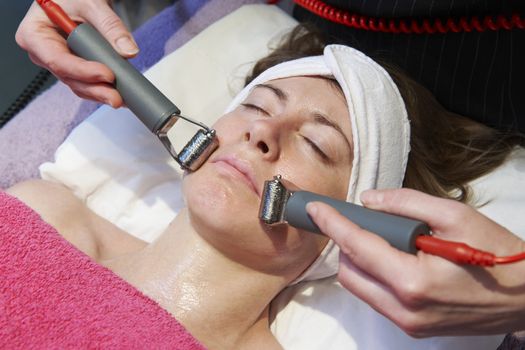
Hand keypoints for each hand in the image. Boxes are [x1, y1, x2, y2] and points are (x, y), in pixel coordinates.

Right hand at [16, 0, 138, 106]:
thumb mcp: (91, 3)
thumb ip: (110, 26)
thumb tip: (128, 51)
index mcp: (34, 34)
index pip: (57, 60)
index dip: (83, 71)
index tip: (107, 74)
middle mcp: (44, 52)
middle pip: (69, 77)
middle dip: (94, 88)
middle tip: (116, 96)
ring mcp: (59, 62)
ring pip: (79, 84)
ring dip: (100, 93)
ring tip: (120, 98)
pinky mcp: (75, 68)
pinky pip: (87, 83)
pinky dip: (103, 88)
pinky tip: (118, 93)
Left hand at [306, 188, 524, 336]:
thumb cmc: (496, 255)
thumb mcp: (455, 216)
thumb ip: (406, 203)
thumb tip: (369, 200)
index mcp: (413, 281)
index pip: (357, 246)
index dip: (332, 223)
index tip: (315, 208)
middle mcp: (404, 308)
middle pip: (349, 272)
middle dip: (345, 243)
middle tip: (358, 221)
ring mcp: (407, 323)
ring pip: (359, 287)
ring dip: (359, 259)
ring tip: (383, 239)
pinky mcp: (413, 329)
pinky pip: (376, 297)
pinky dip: (374, 274)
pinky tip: (393, 258)